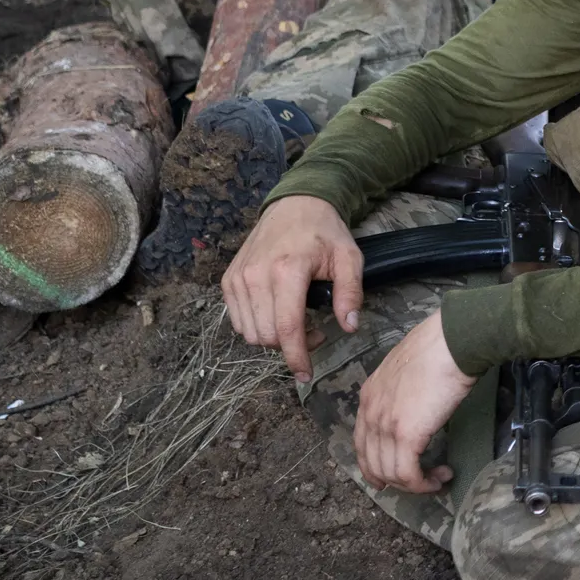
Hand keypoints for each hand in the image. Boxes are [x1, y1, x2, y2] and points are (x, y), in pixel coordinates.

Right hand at [222, 195, 358, 379]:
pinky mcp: (229, 279)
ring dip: (273, 338)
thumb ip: (351, 293)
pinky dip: (257, 326)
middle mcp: (255, 276)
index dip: (296, 357)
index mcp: (287, 270)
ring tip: (297, 321)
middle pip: (267, 336)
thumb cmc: (324, 232)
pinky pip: (238, 320)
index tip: (306, 374)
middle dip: (292, 345)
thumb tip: (349, 327)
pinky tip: (277, 312)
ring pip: (250, 333)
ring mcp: (238, 278)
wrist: (294, 204)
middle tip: (317, 330)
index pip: (286, 329)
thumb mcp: (349, 257)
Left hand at [354, 312, 475, 495]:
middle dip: (394, 480)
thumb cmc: (438, 349)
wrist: (450, 343)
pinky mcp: (406, 436)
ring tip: (437, 478)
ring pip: (390, 472)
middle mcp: (370, 413)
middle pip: (372, 462)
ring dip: (414, 484)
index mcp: (368, 396)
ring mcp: (385, 425)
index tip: (388, 477)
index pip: (361, 442)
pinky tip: (440, 477)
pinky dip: (423, 483)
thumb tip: (416, 404)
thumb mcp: (406, 369)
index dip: (373, 465)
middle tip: (419, 483)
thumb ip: (402, 390)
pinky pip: (408, 474)